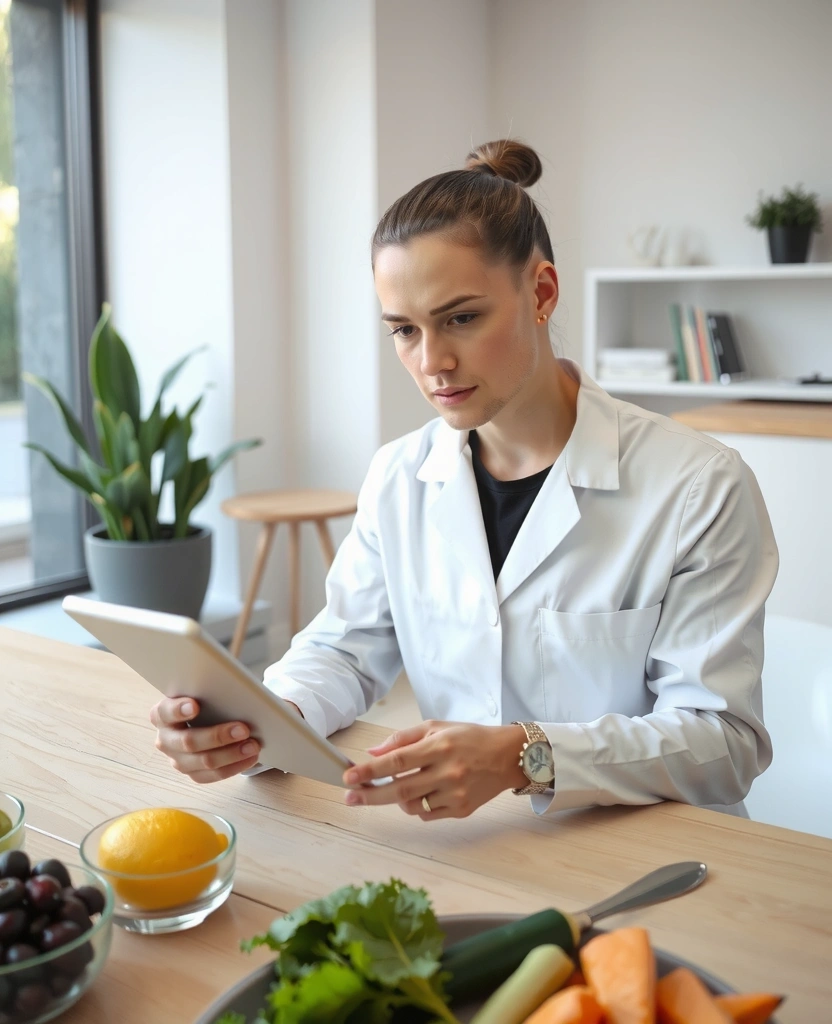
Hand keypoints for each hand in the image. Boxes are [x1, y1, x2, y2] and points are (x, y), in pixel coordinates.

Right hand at [149, 698, 261, 782]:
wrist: (200, 718)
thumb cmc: (201, 701)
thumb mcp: (200, 692)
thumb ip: (208, 691)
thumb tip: (236, 689)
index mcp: (161, 715)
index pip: (165, 712)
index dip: (179, 710)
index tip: (195, 706)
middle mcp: (165, 739)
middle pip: (189, 742)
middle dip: (218, 736)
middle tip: (243, 729)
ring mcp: (177, 759)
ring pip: (204, 762)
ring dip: (231, 754)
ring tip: (253, 745)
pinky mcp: (192, 773)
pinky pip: (213, 775)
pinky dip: (234, 767)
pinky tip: (250, 758)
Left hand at [341, 720, 527, 818]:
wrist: (508, 756)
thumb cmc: (470, 738)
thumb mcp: (436, 727)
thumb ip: (403, 739)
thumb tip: (373, 752)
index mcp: (440, 747)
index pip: (397, 761)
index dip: (370, 770)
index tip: (349, 776)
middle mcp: (448, 772)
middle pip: (400, 790)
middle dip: (370, 794)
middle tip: (350, 796)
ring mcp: (456, 794)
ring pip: (412, 805)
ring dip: (397, 799)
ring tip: (402, 786)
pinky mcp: (462, 810)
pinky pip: (427, 815)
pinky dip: (417, 807)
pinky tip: (424, 792)